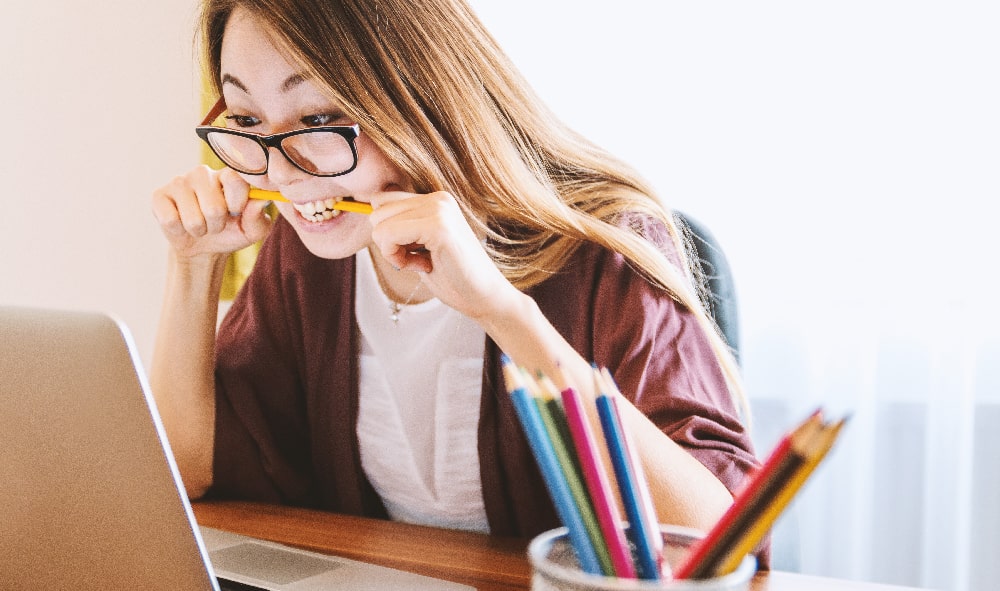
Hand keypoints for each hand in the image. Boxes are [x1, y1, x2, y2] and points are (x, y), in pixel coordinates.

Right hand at [151, 165, 272, 258]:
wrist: (203, 247)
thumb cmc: (231, 232)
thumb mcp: (252, 230)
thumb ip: (258, 217)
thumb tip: (260, 200)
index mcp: (228, 175)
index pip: (235, 180)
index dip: (237, 203)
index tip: (236, 212)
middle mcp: (203, 173)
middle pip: (214, 207)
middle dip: (217, 225)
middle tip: (215, 223)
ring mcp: (179, 182)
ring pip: (193, 219)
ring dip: (199, 230)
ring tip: (200, 225)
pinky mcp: (159, 195)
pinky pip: (170, 220)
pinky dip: (179, 231)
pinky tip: (181, 223)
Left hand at [367, 190, 520, 321]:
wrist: (484, 298)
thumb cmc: (452, 276)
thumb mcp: (420, 244)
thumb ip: (401, 226)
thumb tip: (368, 211)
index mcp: (435, 199)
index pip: (382, 201)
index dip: (387, 232)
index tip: (412, 251)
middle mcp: (438, 198)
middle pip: (377, 211)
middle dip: (388, 242)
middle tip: (417, 259)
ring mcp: (439, 209)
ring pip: (379, 224)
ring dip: (393, 251)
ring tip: (422, 262)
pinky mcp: (438, 226)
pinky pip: (388, 235)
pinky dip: (397, 258)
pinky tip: (423, 266)